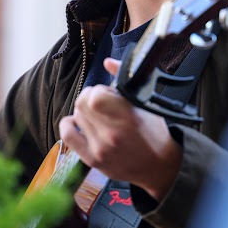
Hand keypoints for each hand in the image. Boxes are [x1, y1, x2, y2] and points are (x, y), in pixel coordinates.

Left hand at [58, 58, 181, 202]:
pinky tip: (79, 122)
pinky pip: (68, 135)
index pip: (95, 95)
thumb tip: (107, 61)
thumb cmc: (154, 132)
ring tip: (99, 116)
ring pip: (76, 115)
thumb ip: (124, 79)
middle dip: (90, 97)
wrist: (159, 166)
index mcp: (128, 117)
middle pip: (82, 103)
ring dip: (85, 112)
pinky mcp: (92, 159)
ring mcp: (100, 148)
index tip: (108, 94)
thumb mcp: (145, 102)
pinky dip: (69, 124)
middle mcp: (112, 134)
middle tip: (102, 103)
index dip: (99, 90)